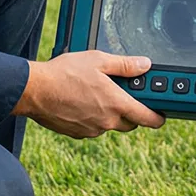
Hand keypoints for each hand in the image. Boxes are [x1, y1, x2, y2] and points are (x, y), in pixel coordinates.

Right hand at [13, 50, 165, 138]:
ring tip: (96, 95)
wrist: (34, 91)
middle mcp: (106, 121)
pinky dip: (93, 118)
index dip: (158, 118)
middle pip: (130, 123)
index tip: (161, 115)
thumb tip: (144, 64)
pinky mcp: (78, 134)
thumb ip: (124, 65)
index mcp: (116, 104)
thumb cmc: (64, 74)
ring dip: (110, 114)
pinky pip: (93, 128)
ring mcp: (92, 130)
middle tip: (124, 97)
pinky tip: (82, 103)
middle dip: (132, 113)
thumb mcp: (98, 61)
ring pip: (110, 125)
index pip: (147, 118)